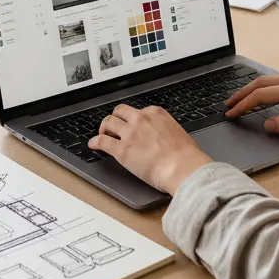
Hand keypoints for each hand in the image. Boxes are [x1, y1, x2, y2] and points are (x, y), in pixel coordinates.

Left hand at [88, 104, 212, 194]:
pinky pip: (102, 142)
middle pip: (119, 112)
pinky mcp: (121, 150)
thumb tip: (161, 135)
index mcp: (155, 113)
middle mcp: (140, 119)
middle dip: (115, 118)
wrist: (182, 167)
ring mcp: (129, 134)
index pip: (137, 111)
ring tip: (102, 134)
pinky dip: (95, 142)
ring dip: (104, 128)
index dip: (131, 119)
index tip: (130, 125)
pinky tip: (93, 144)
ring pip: (108, 122)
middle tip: (113, 127)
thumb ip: (163, 129)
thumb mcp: (176, 131)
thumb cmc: (185, 155)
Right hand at [225, 73, 278, 132]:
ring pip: (269, 80)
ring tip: (240, 98)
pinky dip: (264, 86)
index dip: (243, 104)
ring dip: (252, 88)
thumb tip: (267, 124)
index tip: (231, 113)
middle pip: (260, 83)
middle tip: (227, 104)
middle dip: (241, 93)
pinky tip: (264, 92)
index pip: (260, 95)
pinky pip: (278, 80)